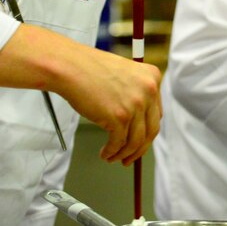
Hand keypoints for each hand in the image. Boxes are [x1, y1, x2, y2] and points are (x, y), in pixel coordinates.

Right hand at [0, 23, 161, 164]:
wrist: (70, 66)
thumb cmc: (90, 70)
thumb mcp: (124, 75)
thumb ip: (136, 93)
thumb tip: (137, 124)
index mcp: (152, 77)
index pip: (156, 113)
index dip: (147, 130)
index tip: (140, 140)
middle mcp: (149, 90)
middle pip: (151, 129)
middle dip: (140, 148)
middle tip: (130, 157)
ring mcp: (135, 104)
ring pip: (136, 140)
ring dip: (125, 154)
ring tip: (114, 158)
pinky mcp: (119, 117)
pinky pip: (119, 143)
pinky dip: (112, 152)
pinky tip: (105, 154)